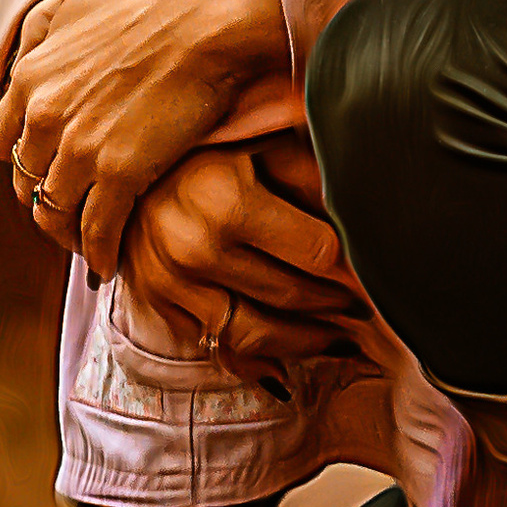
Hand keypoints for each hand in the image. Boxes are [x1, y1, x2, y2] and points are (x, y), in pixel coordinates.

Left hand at [0, 0, 291, 277]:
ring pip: (54, 212)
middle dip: (45, 196)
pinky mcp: (120, 174)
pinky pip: (97, 230)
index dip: (25, 158)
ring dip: (67, 231)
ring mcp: (80, 148)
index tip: (46, 166)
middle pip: (26, 181)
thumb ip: (38, 32)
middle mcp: (44, 116)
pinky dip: (99, 252)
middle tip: (69, 207)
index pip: (3, 141)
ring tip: (86, 241)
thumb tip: (23, 60)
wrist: (210, 18)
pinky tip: (109, 262)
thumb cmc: (155, 2)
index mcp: (30, 76)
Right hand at [118, 140, 363, 368]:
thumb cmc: (210, 150)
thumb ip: (314, 179)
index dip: (353, 264)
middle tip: (367, 308)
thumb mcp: (264, 145)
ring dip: (307, 342)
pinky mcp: (158, 304)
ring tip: (340, 339)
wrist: (130, 167)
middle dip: (337, 305)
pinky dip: (261, 360)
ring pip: (257, 334)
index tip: (377, 271)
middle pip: (290, 295)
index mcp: (226, 200)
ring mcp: (170, 282)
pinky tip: (290, 361)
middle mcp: (194, 248)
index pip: (316, 251)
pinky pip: (219, 349)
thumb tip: (366, 220)